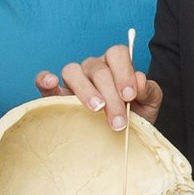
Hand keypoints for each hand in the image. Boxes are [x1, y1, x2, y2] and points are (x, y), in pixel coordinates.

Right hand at [34, 44, 160, 127]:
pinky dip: (45, 79)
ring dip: (85, 89)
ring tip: (96, 109)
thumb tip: (139, 80)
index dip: (124, 72)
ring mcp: (74, 80)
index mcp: (115, 65)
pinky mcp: (56, 95)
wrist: (121, 140)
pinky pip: (44, 80)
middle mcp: (93, 68)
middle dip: (110, 95)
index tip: (130, 96)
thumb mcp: (148, 106)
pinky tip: (51, 83)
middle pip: (98, 68)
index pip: (117, 54)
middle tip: (118, 121)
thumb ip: (149, 91)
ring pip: (72, 70)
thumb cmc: (133, 119)